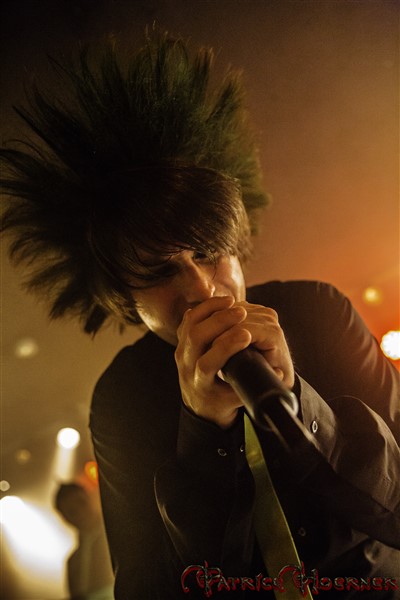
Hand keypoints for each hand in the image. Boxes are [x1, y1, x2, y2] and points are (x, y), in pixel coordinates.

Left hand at [175, 296, 293, 428]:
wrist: (200, 404)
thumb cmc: (223, 403)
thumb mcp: (237, 401)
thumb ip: (255, 387)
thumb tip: (279, 373)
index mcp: (199, 385)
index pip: (207, 364)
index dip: (226, 347)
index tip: (246, 335)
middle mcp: (186, 366)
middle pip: (196, 337)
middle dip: (220, 322)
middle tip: (241, 313)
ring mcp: (181, 352)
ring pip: (191, 324)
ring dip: (211, 309)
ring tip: (233, 302)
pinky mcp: (182, 341)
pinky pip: (190, 318)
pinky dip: (205, 307)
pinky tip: (222, 301)